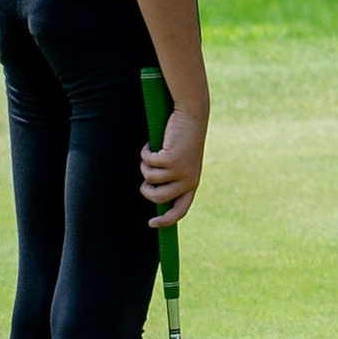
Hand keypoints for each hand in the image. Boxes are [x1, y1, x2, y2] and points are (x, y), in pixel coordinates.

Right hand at [141, 105, 206, 226]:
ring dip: (145, 164)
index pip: (180, 211)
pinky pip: (147, 162)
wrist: (191, 115)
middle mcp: (188, 180)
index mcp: (192, 183)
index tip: (152, 224)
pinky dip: (145, 151)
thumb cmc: (183, 138)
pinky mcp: (170, 159)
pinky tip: (153, 142)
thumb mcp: (181, 162)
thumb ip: (172, 178)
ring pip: (149, 177)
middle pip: (157, 197)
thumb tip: (153, 195)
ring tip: (153, 152)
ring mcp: (179, 171)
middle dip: (145, 188)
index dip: (166, 221)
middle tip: (146, 174)